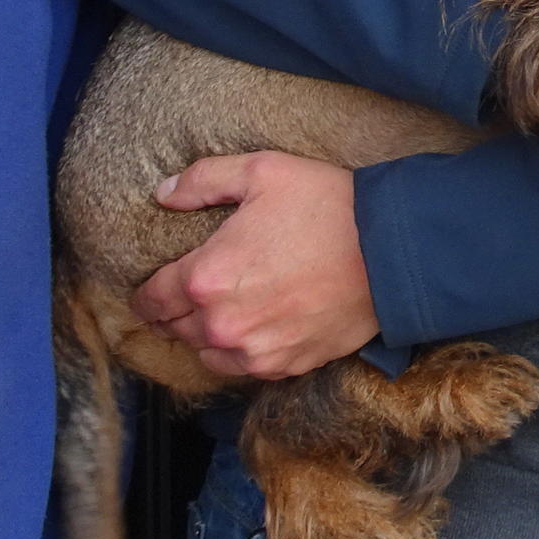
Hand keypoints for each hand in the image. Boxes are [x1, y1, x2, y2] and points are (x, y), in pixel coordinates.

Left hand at [134, 152, 378, 378]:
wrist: (392, 253)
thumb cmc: (328, 206)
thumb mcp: (263, 171)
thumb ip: (203, 180)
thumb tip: (163, 194)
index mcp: (205, 278)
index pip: (151, 299)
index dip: (145, 293)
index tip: (152, 287)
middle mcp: (222, 324)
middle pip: (175, 329)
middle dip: (175, 312)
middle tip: (187, 295)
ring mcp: (255, 352)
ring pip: (206, 353)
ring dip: (205, 335)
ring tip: (221, 312)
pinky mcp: (287, 366)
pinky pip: (245, 367)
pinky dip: (242, 351)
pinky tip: (255, 327)